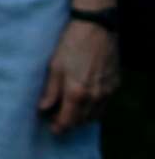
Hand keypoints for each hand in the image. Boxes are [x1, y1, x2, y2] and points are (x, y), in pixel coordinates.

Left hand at [37, 19, 118, 134]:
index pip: (69, 120)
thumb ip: (50, 91)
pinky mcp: (115, 85)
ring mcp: (108, 92)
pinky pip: (105, 104)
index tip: (53, 129)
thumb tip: (43, 109)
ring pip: (96, 115)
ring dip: (83, 117)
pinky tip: (86, 101)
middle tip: (59, 120)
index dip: (60, 127)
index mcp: (77, 93)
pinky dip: (95, 108)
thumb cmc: (71, 45)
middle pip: (83, 120)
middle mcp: (95, 96)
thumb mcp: (54, 66)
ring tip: (71, 112)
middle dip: (71, 123)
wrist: (96, 29)